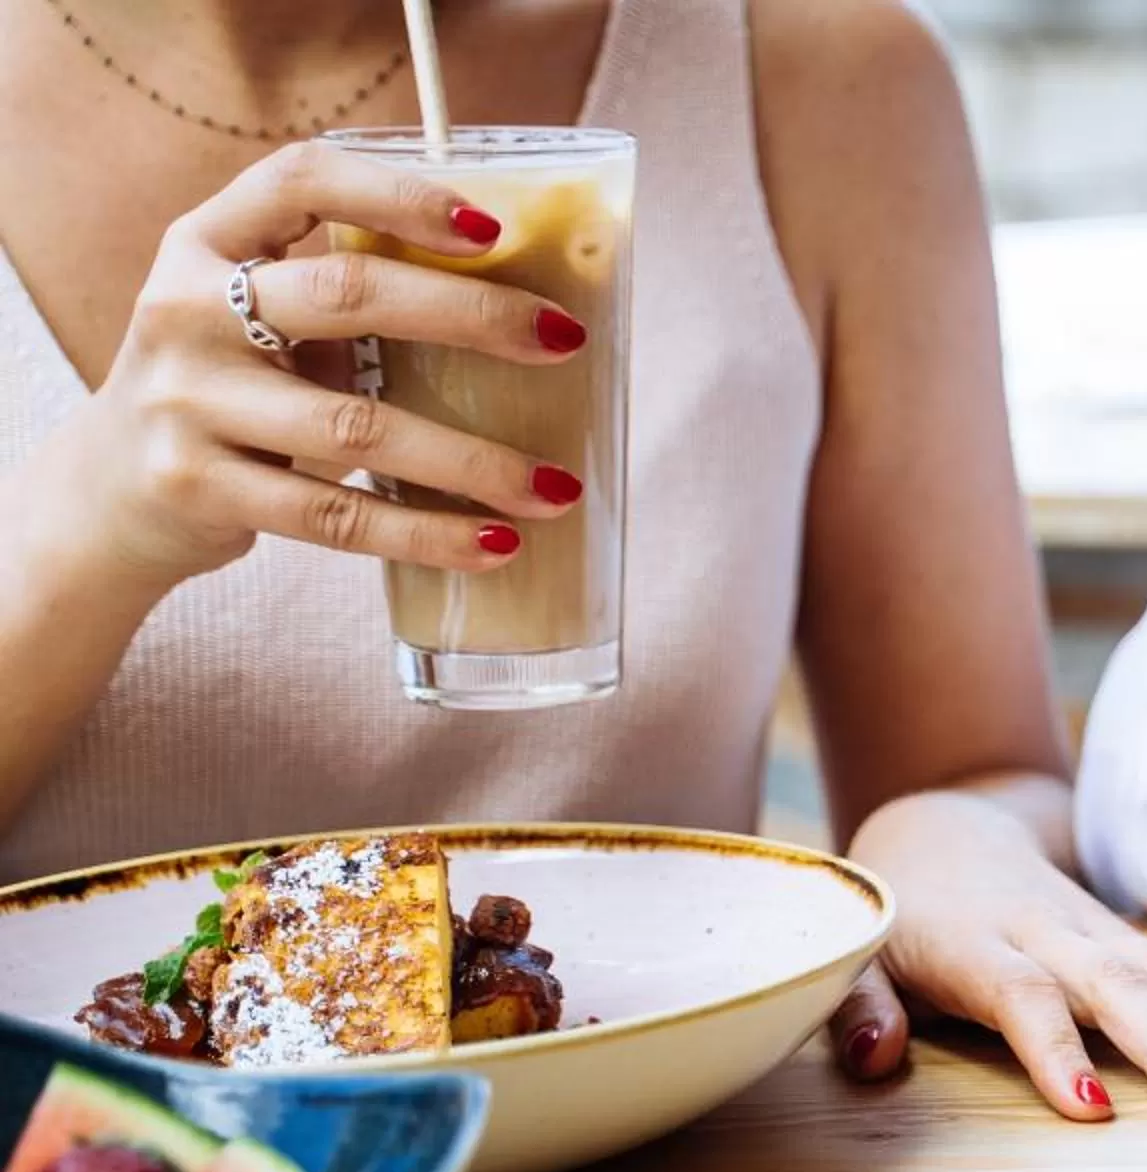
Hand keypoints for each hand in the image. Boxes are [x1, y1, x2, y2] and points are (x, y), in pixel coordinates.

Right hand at [42, 140, 592, 590]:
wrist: (110, 488)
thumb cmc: (232, 387)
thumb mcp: (257, 318)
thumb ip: (346, 297)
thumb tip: (525, 307)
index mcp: (207, 242)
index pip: (300, 180)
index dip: (397, 193)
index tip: (491, 227)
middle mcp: (184, 308)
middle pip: (347, 294)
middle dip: (471, 315)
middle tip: (566, 342)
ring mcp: (186, 400)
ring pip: (354, 425)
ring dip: (472, 460)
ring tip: (557, 485)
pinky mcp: (198, 487)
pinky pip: (333, 515)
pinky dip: (425, 532)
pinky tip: (494, 545)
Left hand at [834, 789, 1146, 1119]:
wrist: (944, 831)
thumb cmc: (901, 916)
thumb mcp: (860, 957)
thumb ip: (860, 1006)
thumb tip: (876, 1057)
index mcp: (974, 943)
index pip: (1024, 993)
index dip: (1057, 1048)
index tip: (1092, 1106)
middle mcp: (1043, 930)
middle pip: (1114, 977)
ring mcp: (1092, 927)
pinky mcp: (1123, 932)